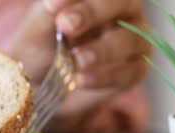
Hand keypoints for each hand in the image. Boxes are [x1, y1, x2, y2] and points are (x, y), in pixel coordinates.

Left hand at [10, 0, 149, 132]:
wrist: (42, 82)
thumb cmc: (42, 45)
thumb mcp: (39, 28)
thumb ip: (48, 14)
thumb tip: (52, 2)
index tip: (51, 6)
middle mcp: (124, 9)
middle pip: (121, 3)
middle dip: (92, 13)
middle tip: (66, 25)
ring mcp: (134, 38)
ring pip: (130, 39)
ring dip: (102, 50)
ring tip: (76, 60)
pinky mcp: (135, 69)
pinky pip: (129, 71)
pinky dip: (105, 77)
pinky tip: (81, 80)